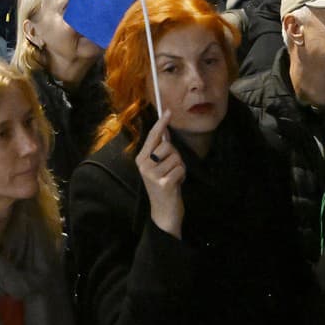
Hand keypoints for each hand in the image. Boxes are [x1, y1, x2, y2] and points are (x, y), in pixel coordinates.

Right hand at [137, 112, 185, 238]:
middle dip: (176, 156)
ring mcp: (152, 175)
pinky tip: (176, 184)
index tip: (168, 111)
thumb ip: (159, 151)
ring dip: (180, 168)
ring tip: (173, 178)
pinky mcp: (163, 183)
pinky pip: (181, 169)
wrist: (163, 213)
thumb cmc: (163, 187)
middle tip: (172, 169)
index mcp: (141, 159)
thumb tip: (166, 130)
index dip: (161, 123)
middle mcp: (144, 165)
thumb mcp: (158, 168)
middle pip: (168, 146)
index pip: (152, 136)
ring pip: (177, 158)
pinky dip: (182, 176)